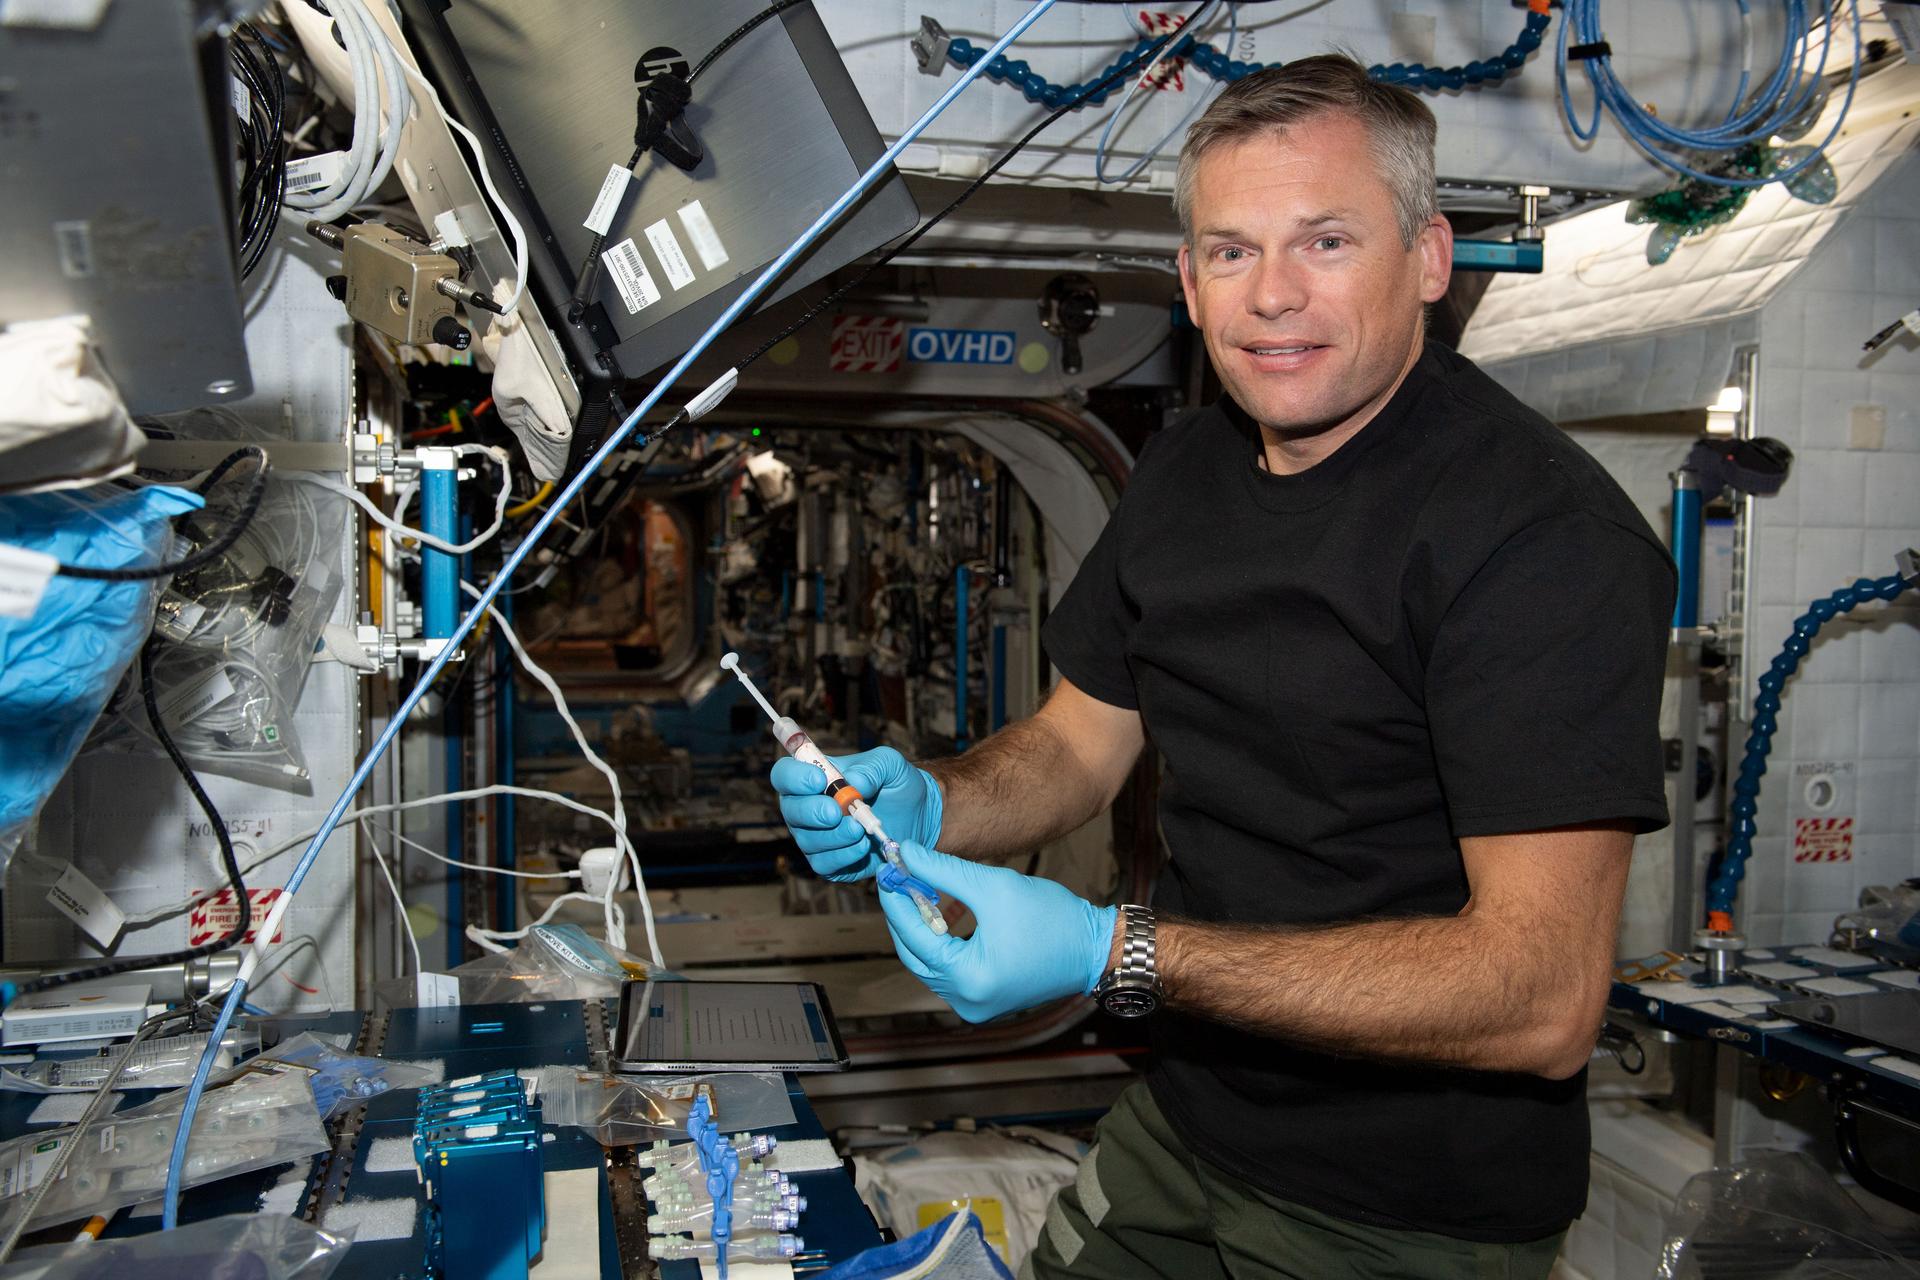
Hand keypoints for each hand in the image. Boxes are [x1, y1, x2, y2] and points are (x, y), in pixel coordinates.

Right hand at [769, 747, 941, 881]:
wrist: (918, 817)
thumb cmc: (896, 784)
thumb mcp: (890, 764)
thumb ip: (872, 767)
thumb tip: (854, 783)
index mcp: (813, 777)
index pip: (784, 774)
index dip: (794, 777)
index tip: (819, 780)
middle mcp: (806, 807)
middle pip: (790, 810)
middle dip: (811, 812)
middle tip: (836, 812)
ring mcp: (815, 837)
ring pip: (808, 840)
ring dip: (834, 835)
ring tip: (860, 828)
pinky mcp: (829, 862)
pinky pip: (825, 863)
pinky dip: (844, 855)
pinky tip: (864, 847)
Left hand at [878, 841, 1117, 1022]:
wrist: (1094, 949)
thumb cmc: (1053, 919)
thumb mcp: (994, 886)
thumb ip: (944, 871)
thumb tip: (906, 855)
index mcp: (970, 978)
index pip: (914, 936)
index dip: (897, 900)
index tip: (887, 872)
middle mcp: (967, 1002)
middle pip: (916, 954)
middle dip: (905, 915)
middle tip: (898, 880)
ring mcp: (974, 1007)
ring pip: (930, 964)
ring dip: (922, 929)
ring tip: (918, 892)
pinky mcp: (982, 1003)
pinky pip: (948, 971)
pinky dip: (941, 944)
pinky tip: (940, 916)